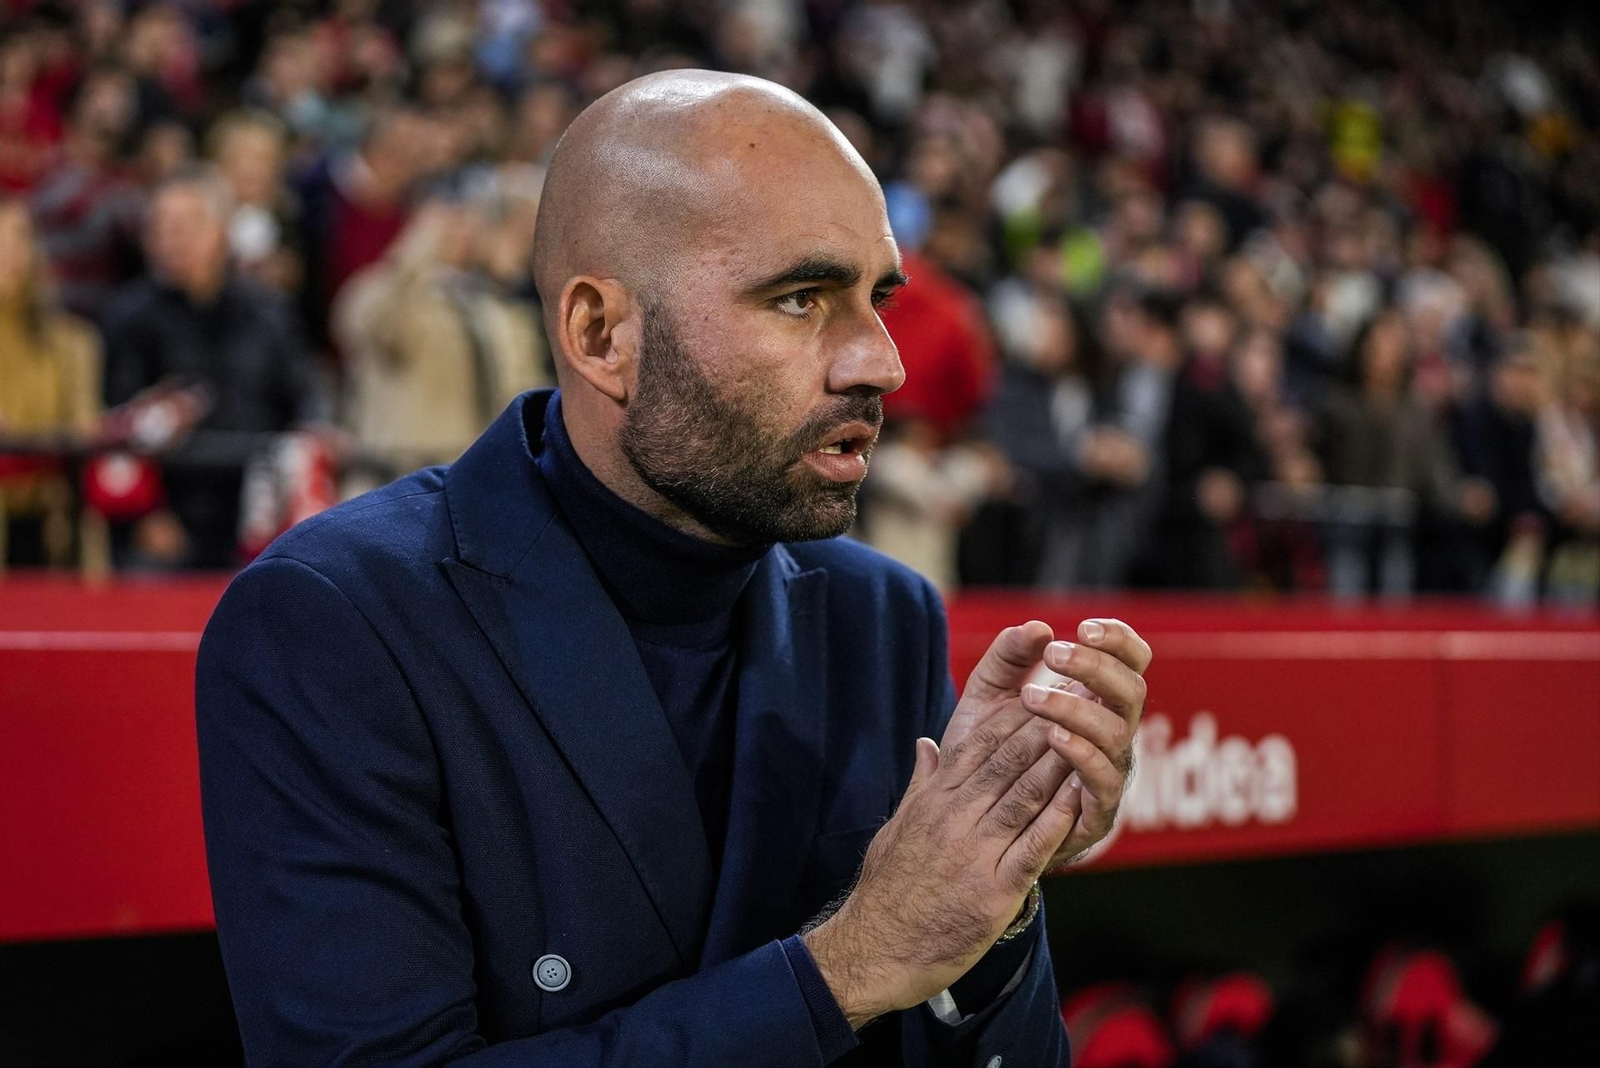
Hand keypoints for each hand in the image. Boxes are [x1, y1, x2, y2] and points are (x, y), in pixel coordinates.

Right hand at [801, 694, 1082, 1027]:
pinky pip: (1033, 848)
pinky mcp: (993, 891)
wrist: (875, 950)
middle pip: (1006, 764)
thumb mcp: (896, 828)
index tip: (1039, 695)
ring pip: (1024, 798)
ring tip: (1086, 737)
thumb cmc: (886, 891)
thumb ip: (919, 784)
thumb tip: (926, 744)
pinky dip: (1059, 820)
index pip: (977, 746)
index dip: (1012, 718)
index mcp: (933, 802)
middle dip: (1044, 730)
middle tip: (1075, 702)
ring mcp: (974, 854)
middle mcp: (954, 820)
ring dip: (1058, 765)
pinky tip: (1080, 796)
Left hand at [941, 619, 1151, 869]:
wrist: (972, 822)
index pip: (1130, 663)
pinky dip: (1083, 756)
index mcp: (1096, 701)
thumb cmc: (992, 753)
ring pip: (1117, 734)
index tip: (1085, 627)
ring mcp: (1108, 772)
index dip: (1119, 641)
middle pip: (1132, 691)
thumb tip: (1036, 627)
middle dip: (1097, 668)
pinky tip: (1053, 737)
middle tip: (1054, 655)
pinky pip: (1103, 782)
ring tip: (1032, 697)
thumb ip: (1007, 659)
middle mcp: (1111, 734)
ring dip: (1077, 710)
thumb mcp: (989, 698)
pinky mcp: (1096, 812)